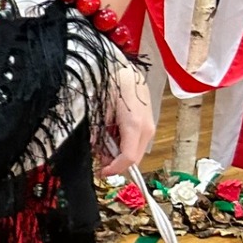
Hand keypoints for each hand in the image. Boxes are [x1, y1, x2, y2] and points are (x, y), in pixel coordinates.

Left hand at [98, 61, 154, 178]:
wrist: (126, 70)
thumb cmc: (112, 86)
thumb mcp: (99, 110)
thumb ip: (97, 132)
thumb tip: (93, 149)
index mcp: (135, 126)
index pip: (129, 158)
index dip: (114, 169)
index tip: (100, 172)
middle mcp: (146, 129)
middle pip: (133, 158)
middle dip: (115, 162)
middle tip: (98, 156)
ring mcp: (149, 126)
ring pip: (135, 150)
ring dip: (118, 153)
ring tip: (102, 141)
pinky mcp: (148, 123)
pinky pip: (136, 141)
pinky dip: (122, 143)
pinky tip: (111, 133)